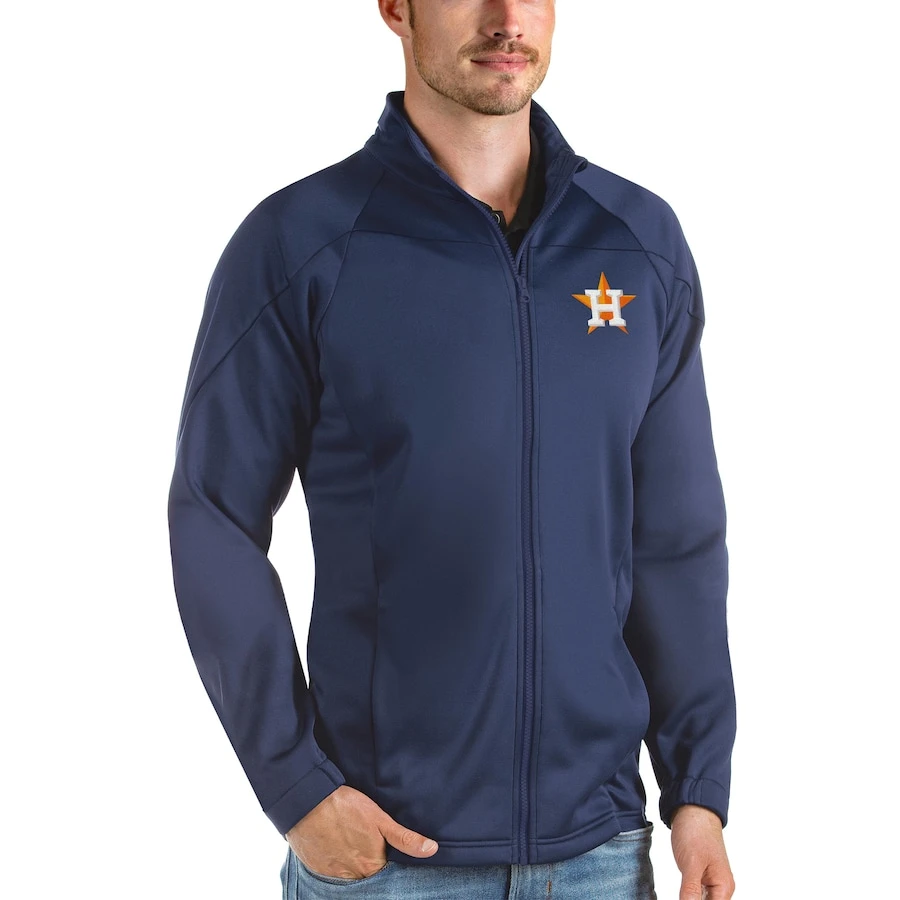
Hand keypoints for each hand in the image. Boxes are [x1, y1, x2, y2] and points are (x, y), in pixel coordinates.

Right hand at [285, 784, 438, 879]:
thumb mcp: (380, 819)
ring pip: (351, 876)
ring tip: (353, 846)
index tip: (386, 853)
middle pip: (368, 876)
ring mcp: (334, 874)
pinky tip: (339, 848)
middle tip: (367, 846)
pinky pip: (333, 874)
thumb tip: (432, 849)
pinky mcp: (318, 869)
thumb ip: (405, 838)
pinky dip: (338, 865)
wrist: (307, 802)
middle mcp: (354, 875)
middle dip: (371, 866)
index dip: (388, 863)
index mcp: (371, 864)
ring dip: (354, 866)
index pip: (386, 874)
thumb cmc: (345, 807)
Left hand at [670, 804, 735, 899]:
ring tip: (681, 890)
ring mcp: (710, 882)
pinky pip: (695, 894)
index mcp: (724, 887)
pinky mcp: (700, 876)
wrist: (692, 809)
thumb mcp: (691, 864)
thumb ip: (691, 891)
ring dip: (689, 899)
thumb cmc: (696, 831)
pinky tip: (680, 894)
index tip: (684, 897)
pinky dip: (687, 897)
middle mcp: (721, 887)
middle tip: (681, 893)